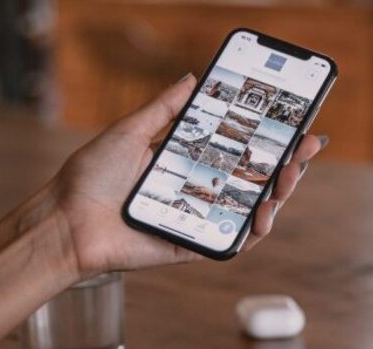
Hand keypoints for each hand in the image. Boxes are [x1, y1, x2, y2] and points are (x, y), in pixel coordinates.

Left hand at [49, 74, 325, 276]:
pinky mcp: (193, 246)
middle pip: (255, 180)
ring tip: (289, 178)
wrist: (67, 221)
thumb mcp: (130, 131)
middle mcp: (199, 191)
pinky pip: (232, 242)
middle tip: (305, 148)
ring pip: (252, 210)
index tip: (297, 125)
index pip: (240, 149)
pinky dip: (253, 231)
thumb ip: (164, 109)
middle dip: (287, 165)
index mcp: (188, 163)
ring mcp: (199, 219)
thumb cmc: (91, 177)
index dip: (271, 140)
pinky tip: (264, 214)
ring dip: (278, 195)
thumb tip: (192, 79)